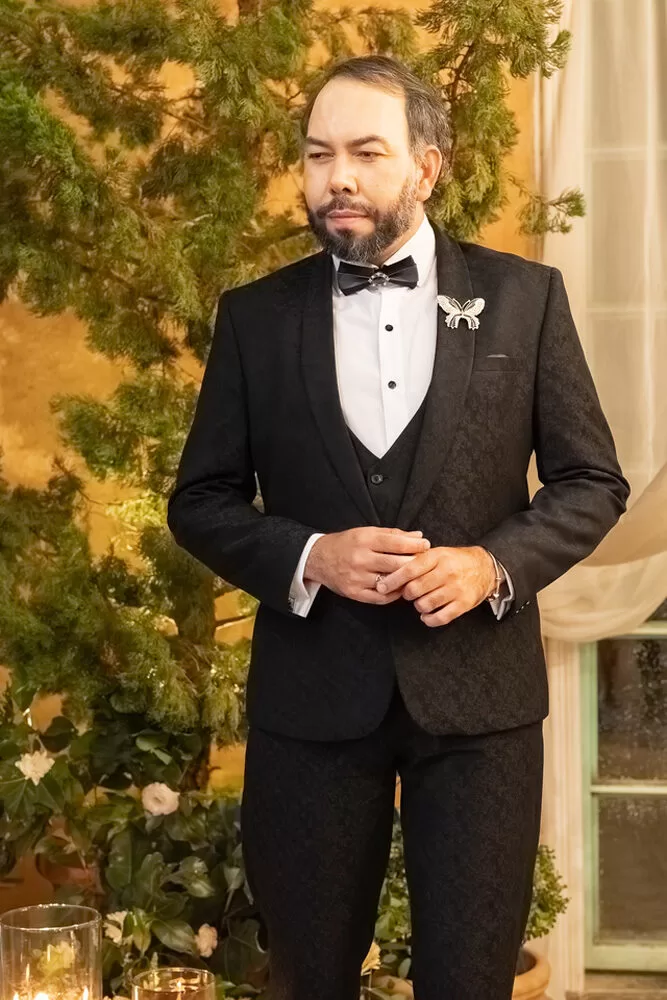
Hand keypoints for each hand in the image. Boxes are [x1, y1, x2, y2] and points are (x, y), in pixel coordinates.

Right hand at [304, 527, 430, 604]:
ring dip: (405, 581)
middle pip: (396, 564)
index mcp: (364, 540)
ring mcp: (357, 578)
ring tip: (415, 578)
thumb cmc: (347, 543)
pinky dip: (394, 595)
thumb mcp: (367, 532)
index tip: (426, 545)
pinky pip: (381, 598)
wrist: (318, 559)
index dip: (414, 545)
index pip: (396, 543)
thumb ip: (393, 534)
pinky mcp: (354, 593)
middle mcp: (360, 559)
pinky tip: (400, 589)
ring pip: (390, 582)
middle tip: (425, 563)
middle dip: (414, 564)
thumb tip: (418, 536)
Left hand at [376, 545, 496, 626]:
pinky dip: (429, 619)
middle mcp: (447, 572)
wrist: (485, 568)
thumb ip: (416, 560)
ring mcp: (456, 589)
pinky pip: (440, 618)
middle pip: (414, 589)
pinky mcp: (463, 604)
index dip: (392, 580)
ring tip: (421, 601)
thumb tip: (389, 571)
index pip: (409, 569)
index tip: (381, 587)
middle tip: (408, 593)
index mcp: (437, 557)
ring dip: (418, 606)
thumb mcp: (437, 553)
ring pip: (425, 604)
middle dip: (406, 594)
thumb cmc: (454, 561)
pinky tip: (428, 615)